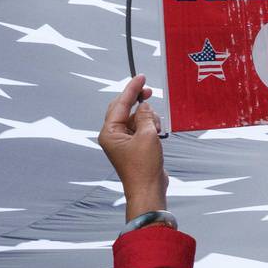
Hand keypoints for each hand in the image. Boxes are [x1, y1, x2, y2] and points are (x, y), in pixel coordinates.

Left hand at [99, 74, 166, 219]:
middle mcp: (113, 136)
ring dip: (148, 118)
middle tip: (149, 91)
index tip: (141, 77)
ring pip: (135, 119)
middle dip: (138, 102)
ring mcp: (123, 142)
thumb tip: (144, 106)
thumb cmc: (144, 166)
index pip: (120, 104)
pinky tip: (158, 132)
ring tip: (157, 128)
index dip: (131, 89)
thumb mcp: (147, 135)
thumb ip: (145, 116)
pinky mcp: (134, 147)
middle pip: (124, 110)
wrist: (148, 189)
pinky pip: (141, 129)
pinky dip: (150, 126)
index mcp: (110, 133)